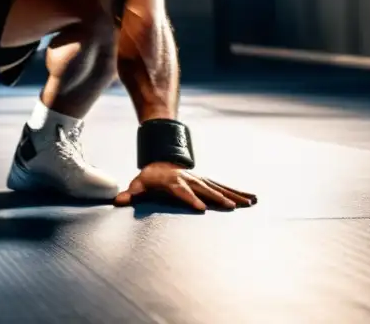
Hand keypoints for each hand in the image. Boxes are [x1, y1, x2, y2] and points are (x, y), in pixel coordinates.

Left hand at [114, 162, 256, 211]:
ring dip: (235, 195)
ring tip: (250, 203)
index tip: (201, 209)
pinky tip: (252, 198)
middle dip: (218, 198)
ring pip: (220, 187)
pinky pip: (225, 186)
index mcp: (173, 182)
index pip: (182, 192)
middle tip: (231, 207)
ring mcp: (201, 179)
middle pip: (205, 189)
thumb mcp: (139, 184)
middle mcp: (190, 180)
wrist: (161, 161)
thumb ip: (131, 194)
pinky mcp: (208, 181)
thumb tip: (117, 201)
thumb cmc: (150, 177)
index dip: (190, 199)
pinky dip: (239, 192)